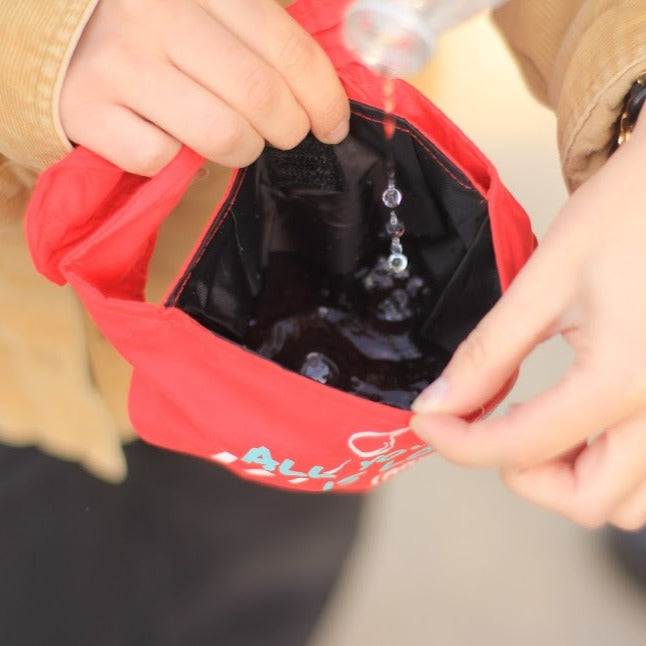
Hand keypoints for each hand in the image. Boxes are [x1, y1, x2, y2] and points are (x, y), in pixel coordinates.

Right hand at [60, 0, 349, 174]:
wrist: (59, 34)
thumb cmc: (152, 28)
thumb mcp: (207, 9)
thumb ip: (260, 33)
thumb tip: (323, 89)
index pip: (288, 48)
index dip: (324, 97)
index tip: (333, 125)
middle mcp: (158, 16)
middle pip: (261, 98)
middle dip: (289, 130)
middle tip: (286, 134)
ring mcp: (120, 65)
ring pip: (221, 136)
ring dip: (243, 150)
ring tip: (237, 141)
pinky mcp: (88, 111)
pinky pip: (162, 159)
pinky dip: (177, 162)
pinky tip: (169, 138)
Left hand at [411, 113, 645, 529]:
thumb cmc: (632, 210)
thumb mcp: (548, 278)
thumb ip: (490, 351)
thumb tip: (439, 403)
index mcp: (627, 377)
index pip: (524, 446)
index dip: (460, 443)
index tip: (429, 422)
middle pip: (591, 501)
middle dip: (524, 475)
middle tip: (488, 429)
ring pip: (633, 502)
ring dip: (573, 479)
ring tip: (540, 425)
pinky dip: (612, 466)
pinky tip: (585, 423)